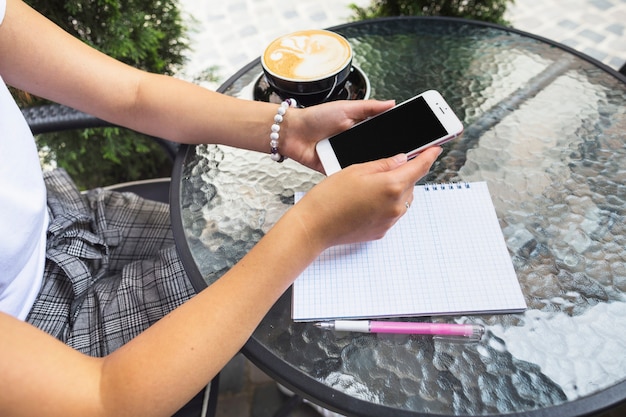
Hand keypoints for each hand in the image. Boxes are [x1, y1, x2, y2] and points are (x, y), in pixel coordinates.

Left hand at [282, 100, 395, 171]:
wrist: (292, 133)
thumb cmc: (315, 117)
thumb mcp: (346, 108)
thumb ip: (370, 107)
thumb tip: (392, 103)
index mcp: (360, 128)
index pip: (382, 135)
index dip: (394, 138)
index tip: (408, 140)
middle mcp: (355, 144)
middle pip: (376, 152)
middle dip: (387, 154)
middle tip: (401, 156)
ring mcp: (346, 158)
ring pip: (365, 166)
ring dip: (373, 166)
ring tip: (387, 167)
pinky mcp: (337, 170)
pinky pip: (350, 175)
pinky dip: (356, 176)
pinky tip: (365, 176)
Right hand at [292, 147, 441, 250]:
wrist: (315, 227)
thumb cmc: (330, 197)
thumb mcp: (356, 169)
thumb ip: (383, 164)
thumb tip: (401, 160)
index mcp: (391, 185)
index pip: (419, 167)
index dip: (429, 156)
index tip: (436, 148)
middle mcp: (396, 205)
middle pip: (411, 183)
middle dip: (404, 173)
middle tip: (386, 167)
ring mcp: (390, 220)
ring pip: (403, 199)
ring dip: (396, 189)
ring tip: (371, 186)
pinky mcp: (382, 231)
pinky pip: (392, 213)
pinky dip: (386, 204)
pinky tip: (366, 201)